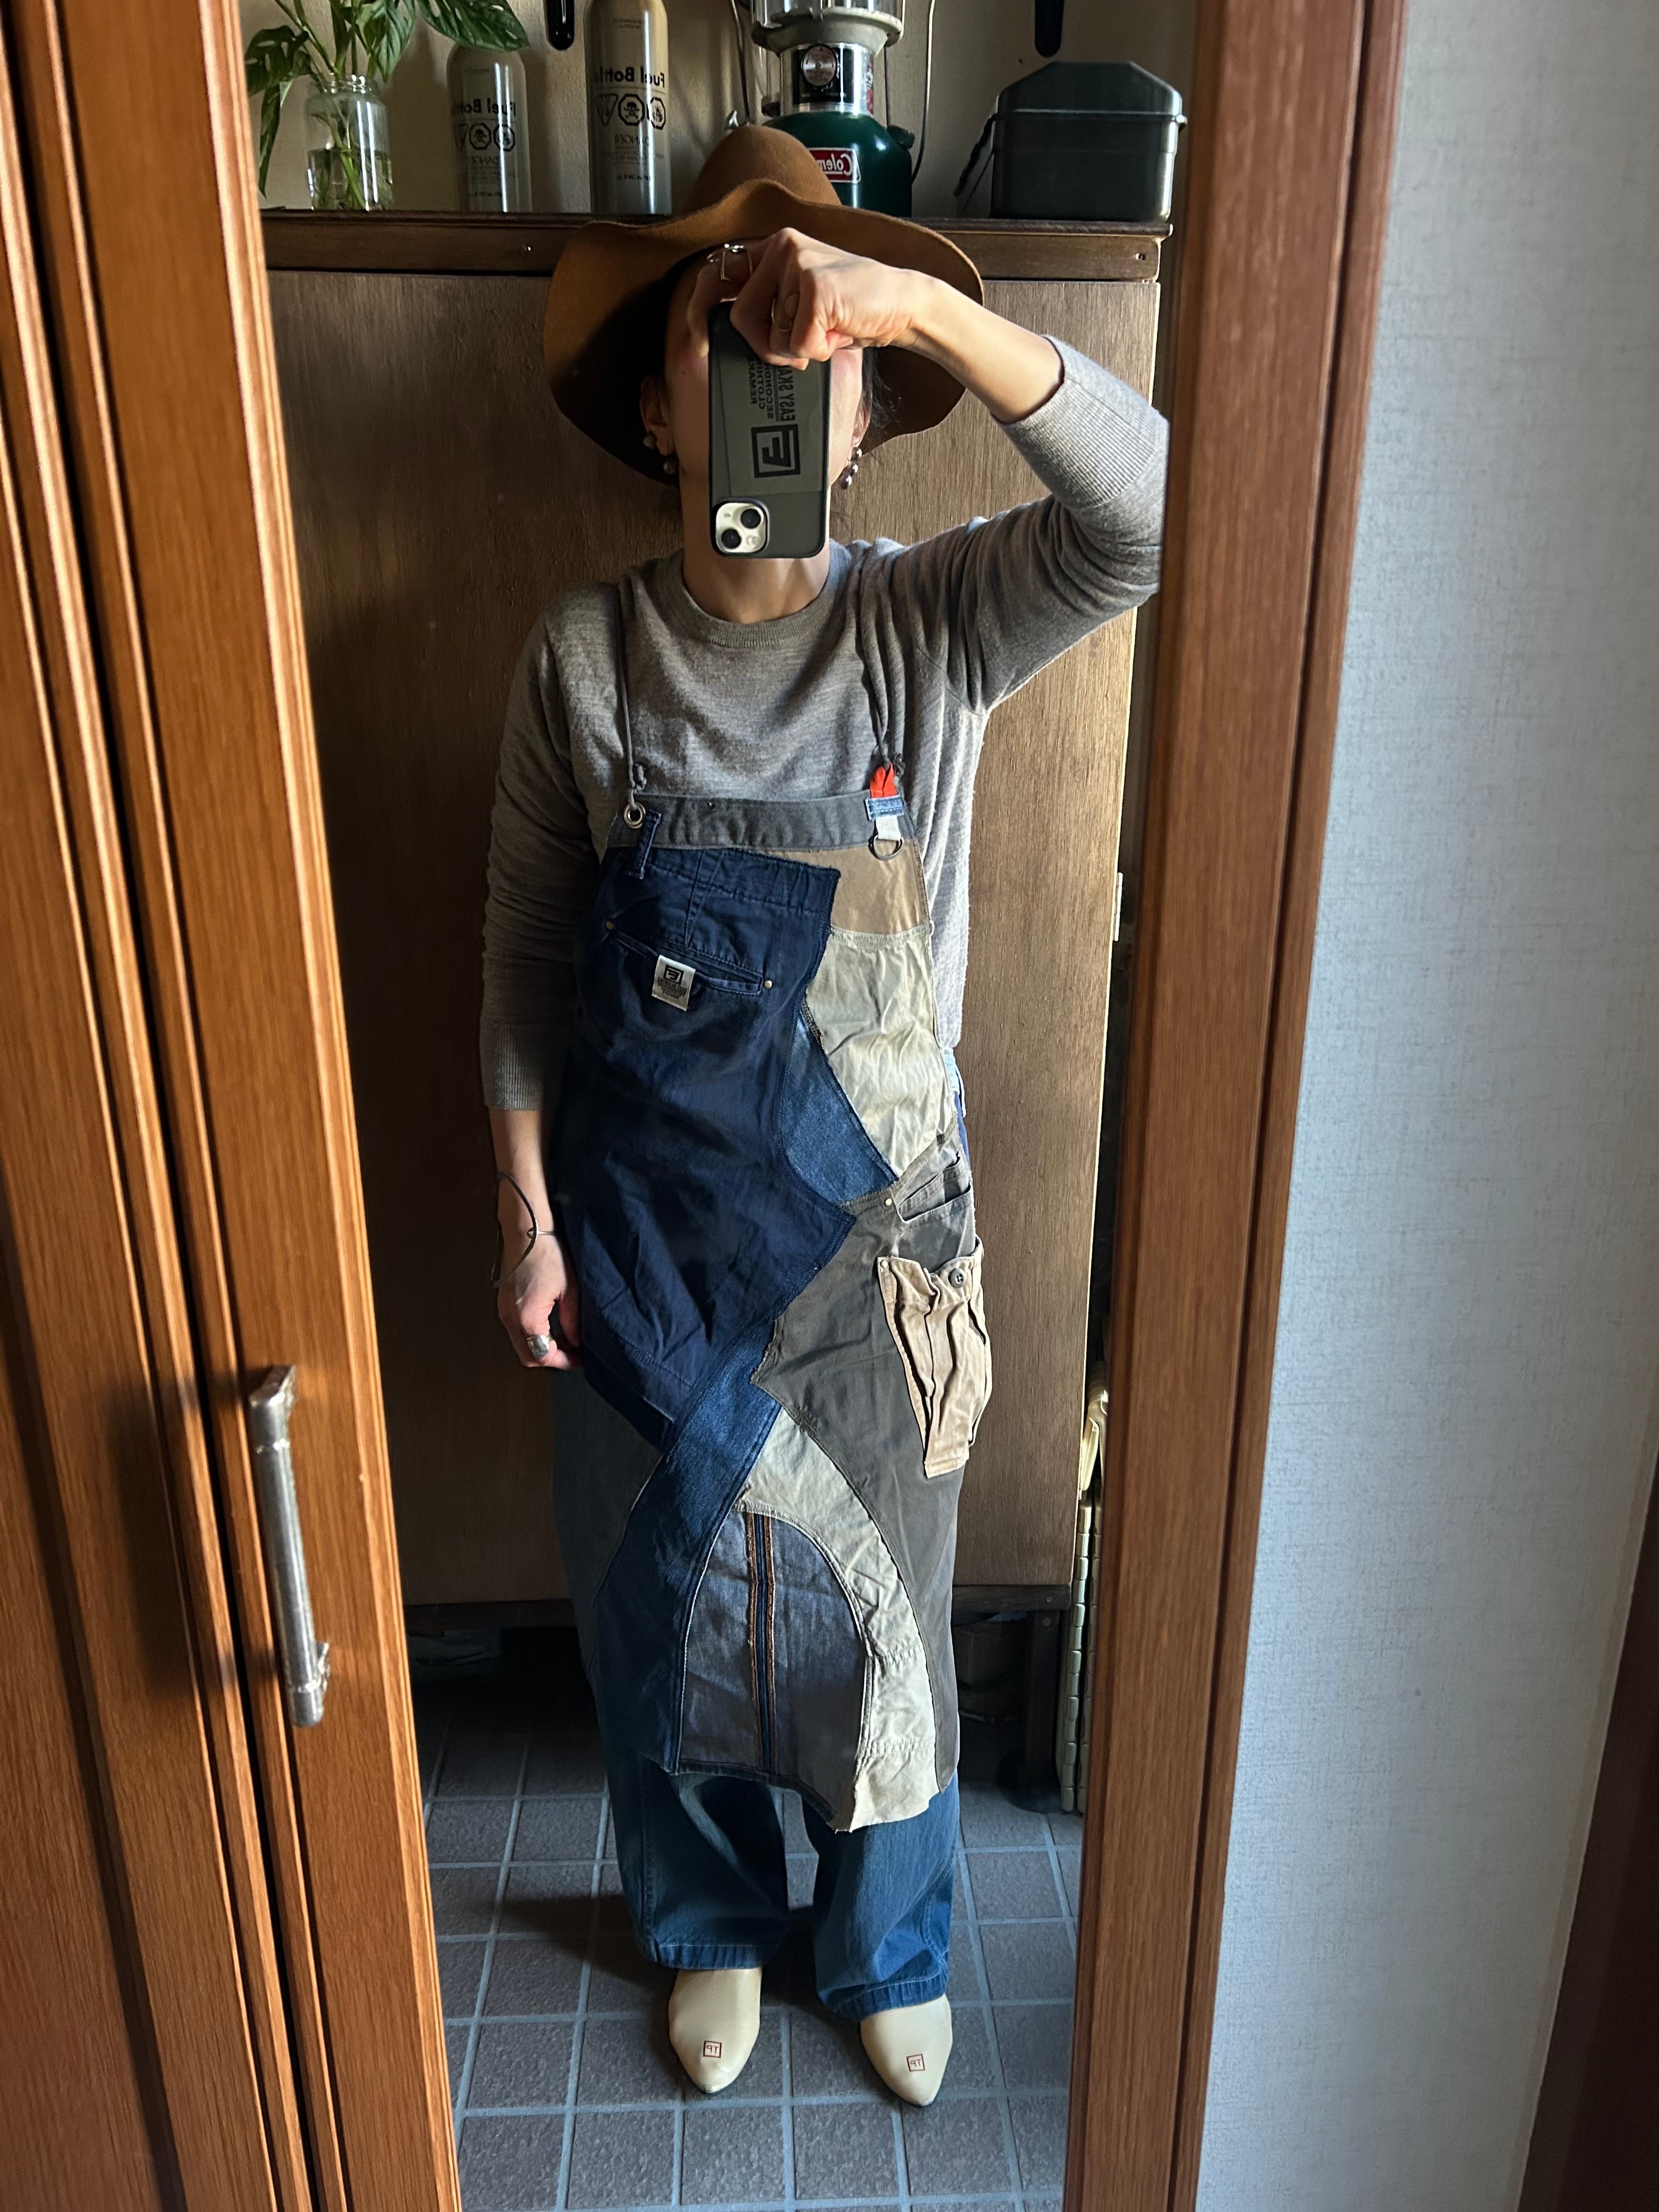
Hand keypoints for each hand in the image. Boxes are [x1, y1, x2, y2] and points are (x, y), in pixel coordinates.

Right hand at [496, 1218, 581, 1370]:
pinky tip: (551, 1327)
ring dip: (542, 1348)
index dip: (564, 1362)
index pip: (543, 1355)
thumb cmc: (547, 1253)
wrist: (526, 1230)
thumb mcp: (570, 1290)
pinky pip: (517, 1331)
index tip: (580, 1360)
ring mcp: (503, 1312)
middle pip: (528, 1356)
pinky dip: (533, 1335)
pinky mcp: (503, 1304)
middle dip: (552, 1359)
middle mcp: (510, 1318)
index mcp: (527, 1317)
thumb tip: (578, 1342)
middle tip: (573, 1354)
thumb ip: (572, 1321)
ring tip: (565, 1340)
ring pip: (522, 1345)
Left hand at [689, 228, 928, 373]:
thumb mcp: (801, 299)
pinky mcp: (815, 286)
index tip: (696, 334)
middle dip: (768, 346)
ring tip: (826, 331)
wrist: (902, 304)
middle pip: (741, 317)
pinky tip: (838, 332)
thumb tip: (730, 329)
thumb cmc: (852, 308)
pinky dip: (819, 351)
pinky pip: (798, 344)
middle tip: (798, 348)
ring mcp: (798, 263)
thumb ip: (769, 304)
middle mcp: (781, 247)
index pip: (719, 273)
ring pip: (771, 336)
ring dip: (799, 350)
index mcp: (773, 248)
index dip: (700, 306)